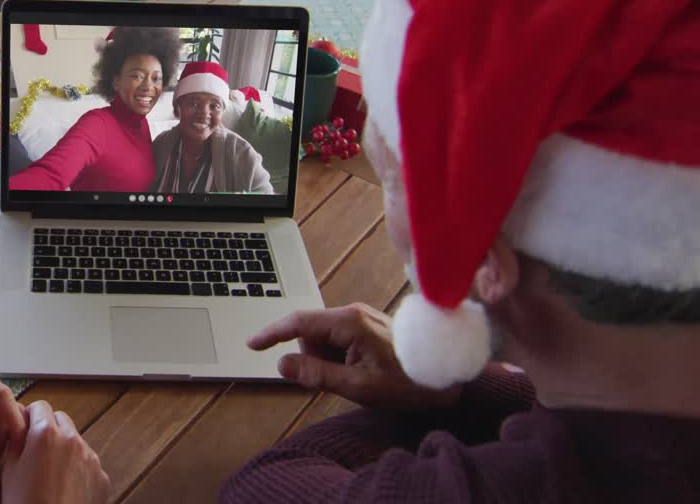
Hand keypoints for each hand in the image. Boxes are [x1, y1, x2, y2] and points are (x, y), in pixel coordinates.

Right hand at [2, 401, 108, 503]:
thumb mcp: (10, 470)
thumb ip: (17, 442)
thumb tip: (21, 431)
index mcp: (46, 434)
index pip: (39, 407)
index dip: (29, 416)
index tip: (24, 427)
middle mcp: (72, 440)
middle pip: (60, 418)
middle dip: (48, 427)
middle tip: (35, 447)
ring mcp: (90, 458)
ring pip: (76, 440)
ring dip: (64, 447)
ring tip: (50, 471)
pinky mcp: (101, 476)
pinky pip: (88, 463)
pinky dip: (78, 468)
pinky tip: (65, 487)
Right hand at [248, 303, 461, 408]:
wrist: (448, 377)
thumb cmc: (408, 382)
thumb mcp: (359, 386)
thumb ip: (317, 374)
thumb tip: (282, 365)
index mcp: (349, 323)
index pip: (298, 322)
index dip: (272, 333)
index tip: (251, 344)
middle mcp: (352, 313)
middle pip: (310, 333)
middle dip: (312, 357)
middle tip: (338, 381)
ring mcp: (360, 317)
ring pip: (322, 338)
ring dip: (328, 360)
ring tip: (357, 377)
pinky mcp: (366, 325)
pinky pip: (338, 340)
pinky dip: (339, 357)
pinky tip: (362, 371)